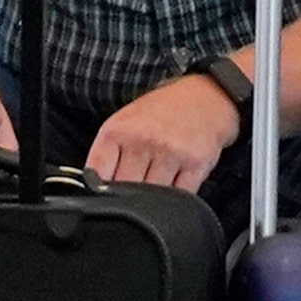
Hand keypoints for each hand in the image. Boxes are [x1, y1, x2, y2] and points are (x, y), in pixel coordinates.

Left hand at [87, 72, 242, 191]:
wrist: (207, 98)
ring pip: (152, 199)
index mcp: (118, 130)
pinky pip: (179, 198)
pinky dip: (176, 201)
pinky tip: (176, 185)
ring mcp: (171, 153)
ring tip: (157, 184)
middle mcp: (143, 140)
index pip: (97, 174)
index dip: (99, 190)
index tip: (106, 195)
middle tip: (136, 190)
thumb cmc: (162, 113)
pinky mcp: (196, 164)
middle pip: (124, 190)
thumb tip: (94, 190)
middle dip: (127, 197)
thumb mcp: (125, 122)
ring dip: (153, 201)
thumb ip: (108, 154)